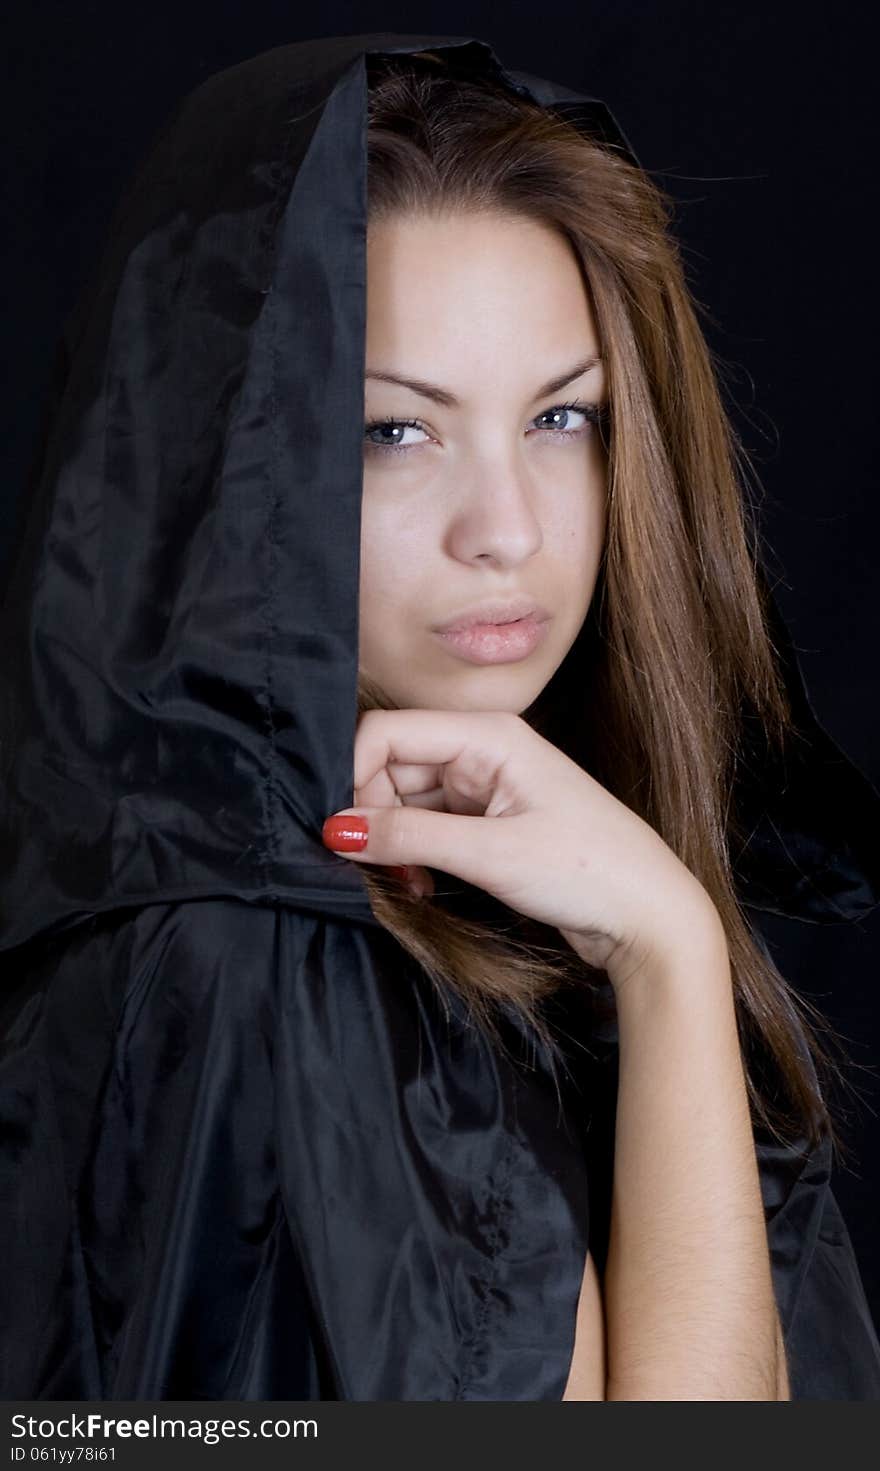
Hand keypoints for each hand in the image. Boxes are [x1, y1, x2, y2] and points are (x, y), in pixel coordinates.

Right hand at [323, 709, 719, 989]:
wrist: (648, 916)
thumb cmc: (587, 870)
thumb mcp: (491, 853)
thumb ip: (409, 837)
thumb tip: (336, 829)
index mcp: (488, 733)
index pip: (386, 732)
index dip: (354, 779)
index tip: (347, 835)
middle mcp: (483, 749)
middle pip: (390, 765)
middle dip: (373, 817)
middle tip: (380, 870)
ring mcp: (485, 785)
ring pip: (405, 800)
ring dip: (394, 843)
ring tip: (410, 886)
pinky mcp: (487, 821)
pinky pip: (427, 826)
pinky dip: (415, 855)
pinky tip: (423, 886)